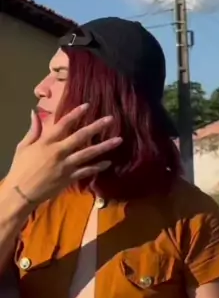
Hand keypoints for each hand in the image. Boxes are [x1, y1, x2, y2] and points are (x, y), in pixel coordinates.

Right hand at [4, 104, 121, 206]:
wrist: (21, 192)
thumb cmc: (21, 168)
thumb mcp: (23, 146)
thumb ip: (33, 130)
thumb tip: (34, 112)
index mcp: (46, 141)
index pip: (63, 123)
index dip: (76, 113)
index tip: (88, 105)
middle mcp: (59, 151)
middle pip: (81, 136)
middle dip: (97, 126)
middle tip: (111, 119)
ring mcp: (66, 165)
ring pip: (88, 153)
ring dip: (105, 146)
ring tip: (119, 140)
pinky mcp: (69, 178)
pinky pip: (87, 171)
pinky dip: (98, 167)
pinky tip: (109, 162)